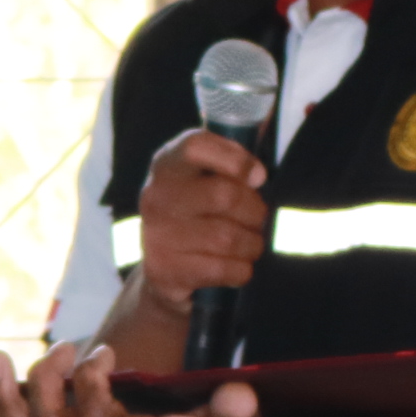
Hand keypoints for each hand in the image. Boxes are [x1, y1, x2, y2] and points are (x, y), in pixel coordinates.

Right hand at [130, 128, 268, 322]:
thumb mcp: (207, 180)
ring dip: (252, 244)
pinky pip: (221, 269)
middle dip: (255, 211)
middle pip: (225, 195)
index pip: (196, 147)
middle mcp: (156, 196)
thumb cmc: (198, 215)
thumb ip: (233, 165)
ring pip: (228, 238)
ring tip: (250, 244)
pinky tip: (237, 265)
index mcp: (168, 165)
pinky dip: (241, 269)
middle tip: (258, 219)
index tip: (259, 176)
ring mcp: (156, 234)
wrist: (164, 269)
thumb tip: (258, 174)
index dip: (235, 159)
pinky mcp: (164, 269)